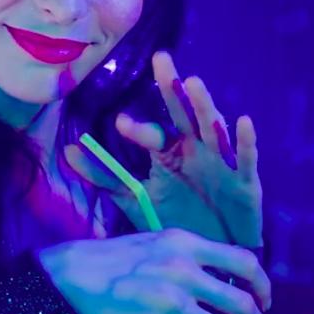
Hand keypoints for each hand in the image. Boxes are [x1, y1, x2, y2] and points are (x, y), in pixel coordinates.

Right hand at [38, 228, 270, 313]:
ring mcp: (172, 300)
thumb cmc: (113, 260)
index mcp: (185, 243)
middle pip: (243, 302)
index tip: (264, 298)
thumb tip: (222, 279)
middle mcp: (184, 269)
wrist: (72, 274)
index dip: (262, 284)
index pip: (244, 261)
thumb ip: (190, 257)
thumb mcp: (155, 244)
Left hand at [65, 51, 262, 247]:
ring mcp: (222, 164)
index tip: (120, 123)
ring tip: (193, 83)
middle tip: (160, 59)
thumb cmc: (179, 219)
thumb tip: (67, 150)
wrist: (218, 253)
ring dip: (204, 106)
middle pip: (183, 114)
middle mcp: (195, 150)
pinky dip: (246, 142)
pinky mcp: (246, 183)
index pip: (152, 134)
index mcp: (170, 152)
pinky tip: (243, 121)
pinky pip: (246, 160)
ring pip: (213, 130)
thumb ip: (105, 176)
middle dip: (172, 88)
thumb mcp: (137, 198)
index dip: (138, 128)